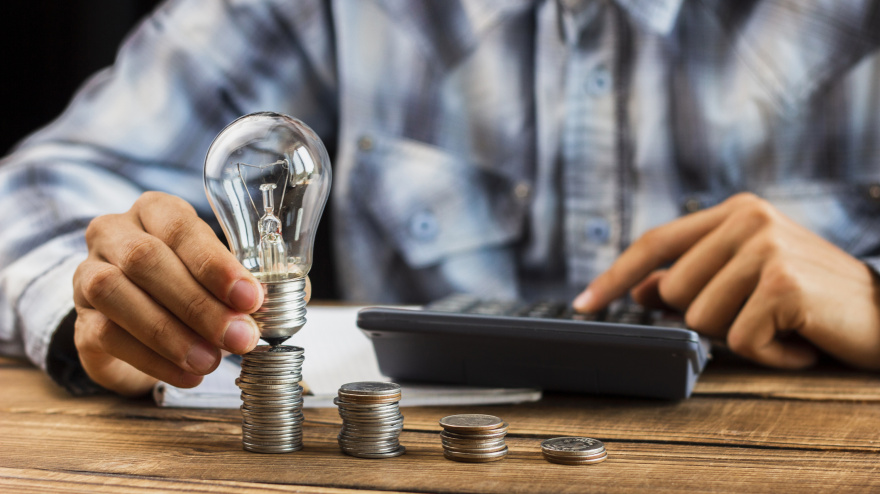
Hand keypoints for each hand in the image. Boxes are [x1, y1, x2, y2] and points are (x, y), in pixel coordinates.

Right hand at [73, 192, 263, 395]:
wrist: (136, 321)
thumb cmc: (188, 285)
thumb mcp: (220, 275)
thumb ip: (253, 282)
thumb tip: (294, 296)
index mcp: (156, 211)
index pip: (181, 228)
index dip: (215, 264)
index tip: (250, 297)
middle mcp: (115, 234)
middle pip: (147, 260)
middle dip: (199, 304)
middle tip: (240, 337)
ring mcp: (88, 275)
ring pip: (116, 294)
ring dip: (170, 333)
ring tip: (211, 360)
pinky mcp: (80, 320)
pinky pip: (107, 335)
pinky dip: (153, 360)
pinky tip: (188, 373)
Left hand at [573, 193, 879, 369]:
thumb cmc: (815, 302)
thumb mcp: (749, 282)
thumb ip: (694, 278)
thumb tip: (640, 290)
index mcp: (737, 211)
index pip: (656, 242)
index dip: (614, 276)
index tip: (581, 304)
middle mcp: (750, 219)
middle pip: (675, 293)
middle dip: (713, 319)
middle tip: (763, 314)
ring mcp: (766, 248)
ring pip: (701, 320)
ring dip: (742, 337)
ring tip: (784, 325)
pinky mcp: (782, 284)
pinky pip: (740, 341)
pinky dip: (769, 355)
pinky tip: (800, 340)